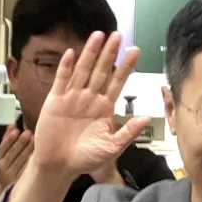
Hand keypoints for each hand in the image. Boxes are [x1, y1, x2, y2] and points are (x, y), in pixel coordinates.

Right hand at [0, 124, 33, 194]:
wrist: (6, 191)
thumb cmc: (7, 170)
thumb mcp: (3, 156)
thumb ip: (7, 140)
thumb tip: (11, 125)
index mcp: (0, 160)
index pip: (3, 147)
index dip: (10, 138)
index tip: (16, 130)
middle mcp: (5, 168)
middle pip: (13, 153)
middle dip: (21, 142)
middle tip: (29, 132)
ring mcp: (14, 175)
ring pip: (22, 160)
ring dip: (29, 149)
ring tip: (35, 139)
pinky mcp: (23, 181)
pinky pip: (28, 169)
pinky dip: (33, 160)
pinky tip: (39, 153)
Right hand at [30, 31, 148, 180]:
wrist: (59, 166)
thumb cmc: (86, 158)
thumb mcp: (112, 147)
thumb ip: (129, 132)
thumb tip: (146, 118)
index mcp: (105, 107)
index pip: (118, 81)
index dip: (126, 66)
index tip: (135, 50)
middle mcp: (90, 98)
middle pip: (101, 70)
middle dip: (109, 53)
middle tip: (118, 35)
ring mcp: (72, 97)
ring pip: (83, 70)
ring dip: (90, 53)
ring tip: (98, 36)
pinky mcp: (55, 101)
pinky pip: (61, 80)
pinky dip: (66, 67)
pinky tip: (71, 53)